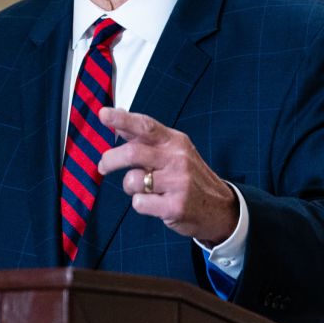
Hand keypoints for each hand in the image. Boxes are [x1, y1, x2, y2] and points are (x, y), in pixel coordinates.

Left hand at [97, 107, 238, 245]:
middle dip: (110, 160)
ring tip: (142, 189)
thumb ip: (145, 137)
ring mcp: (178, 183)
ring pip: (132, 180)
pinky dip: (140, 204)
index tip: (103, 114)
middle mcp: (178, 159)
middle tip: (103, 166)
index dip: (122, 119)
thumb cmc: (188, 176)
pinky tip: (155, 203)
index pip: (146, 125)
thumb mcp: (173, 151)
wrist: (220, 208)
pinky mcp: (175, 206)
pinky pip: (139, 203)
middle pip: (132, 153)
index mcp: (175, 141)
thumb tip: (117, 118)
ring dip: (129, 187)